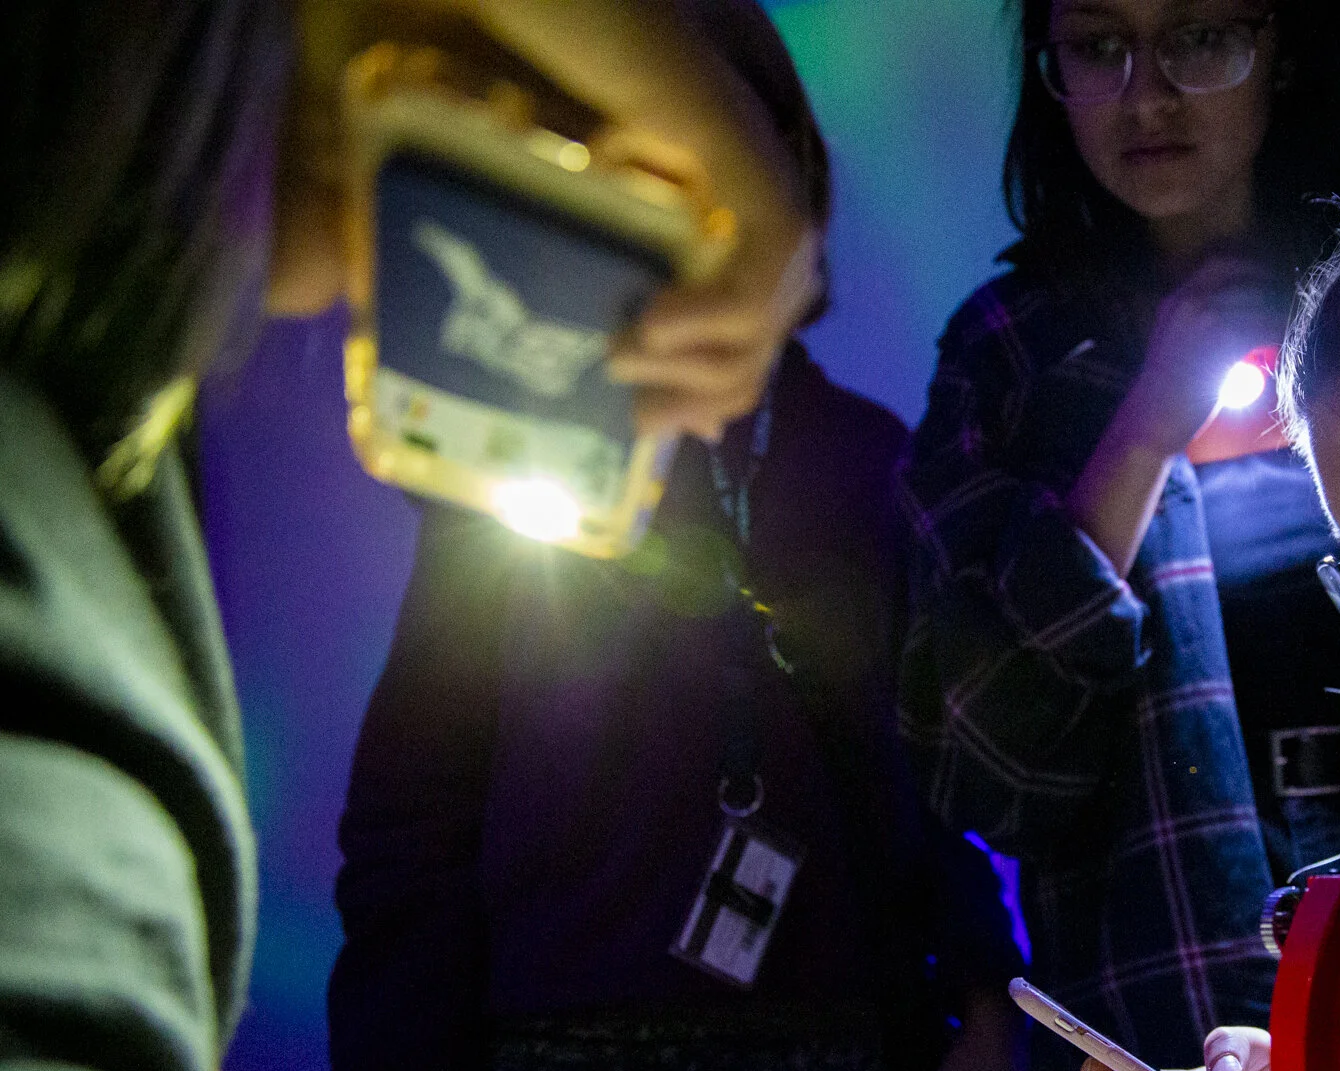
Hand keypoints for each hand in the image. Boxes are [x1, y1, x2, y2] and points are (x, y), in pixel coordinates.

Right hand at [273, 0, 819, 439]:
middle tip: (641, 424)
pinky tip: (649, 333)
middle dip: (720, 383)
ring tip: (629, 380)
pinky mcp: (717, 116)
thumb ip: (331, 203)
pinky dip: (734, 305)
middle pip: (769, 297)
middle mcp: (696, 155)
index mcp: (644, 166)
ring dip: (725, 361)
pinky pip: (775, 232)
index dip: (712, 367)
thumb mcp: (352, 119)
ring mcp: (715, 135)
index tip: (653, 427)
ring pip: (785, 279)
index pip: (724, 283)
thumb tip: (297, 296)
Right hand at [1113, 256, 1288, 458]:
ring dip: (1280, 309)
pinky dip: (1278, 331)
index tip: (1270, 281)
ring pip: (1257, 299)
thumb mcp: (1175, 346)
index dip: (1251, 269)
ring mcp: (1202, 317)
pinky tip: (1286, 340)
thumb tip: (1239, 317)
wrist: (1153, 421)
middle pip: (1243, 275)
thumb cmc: (1168, 393)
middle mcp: (1187, 300)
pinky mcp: (1220, 338)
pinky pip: (1262, 325)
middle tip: (1290, 300)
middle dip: (1271, 285)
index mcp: (1176, 300)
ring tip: (1294, 322)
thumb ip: (1199, 325)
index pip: (1220, 264)